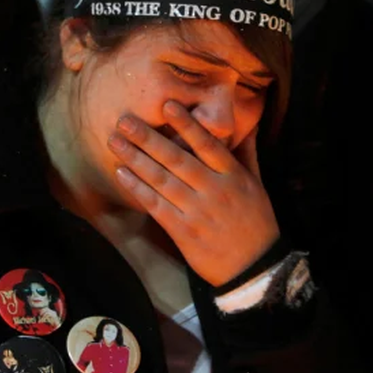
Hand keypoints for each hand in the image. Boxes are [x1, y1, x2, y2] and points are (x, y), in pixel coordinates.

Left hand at [107, 102, 279, 286]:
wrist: (255, 267)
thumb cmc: (256, 223)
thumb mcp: (257, 185)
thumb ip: (247, 153)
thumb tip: (248, 123)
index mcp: (233, 176)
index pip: (207, 144)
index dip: (186, 124)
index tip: (167, 105)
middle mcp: (214, 189)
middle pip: (176, 159)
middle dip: (148, 138)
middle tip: (124, 120)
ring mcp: (197, 211)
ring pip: (161, 180)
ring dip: (136, 159)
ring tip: (115, 142)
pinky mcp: (183, 231)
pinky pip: (156, 205)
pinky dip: (138, 189)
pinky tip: (121, 174)